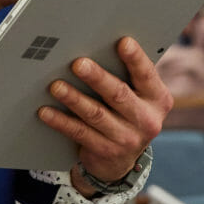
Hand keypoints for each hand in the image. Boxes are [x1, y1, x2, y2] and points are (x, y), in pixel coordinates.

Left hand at [39, 37, 171, 188]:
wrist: (122, 160)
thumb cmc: (127, 114)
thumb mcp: (138, 98)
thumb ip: (128, 77)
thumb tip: (97, 47)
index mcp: (157, 99)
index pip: (146, 75)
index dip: (136, 58)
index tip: (123, 42)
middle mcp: (146, 120)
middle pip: (118, 94)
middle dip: (97, 77)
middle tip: (78, 63)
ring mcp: (127, 139)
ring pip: (95, 114)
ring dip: (74, 98)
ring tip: (56, 86)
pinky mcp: (105, 152)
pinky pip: (79, 133)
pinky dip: (61, 121)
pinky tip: (46, 111)